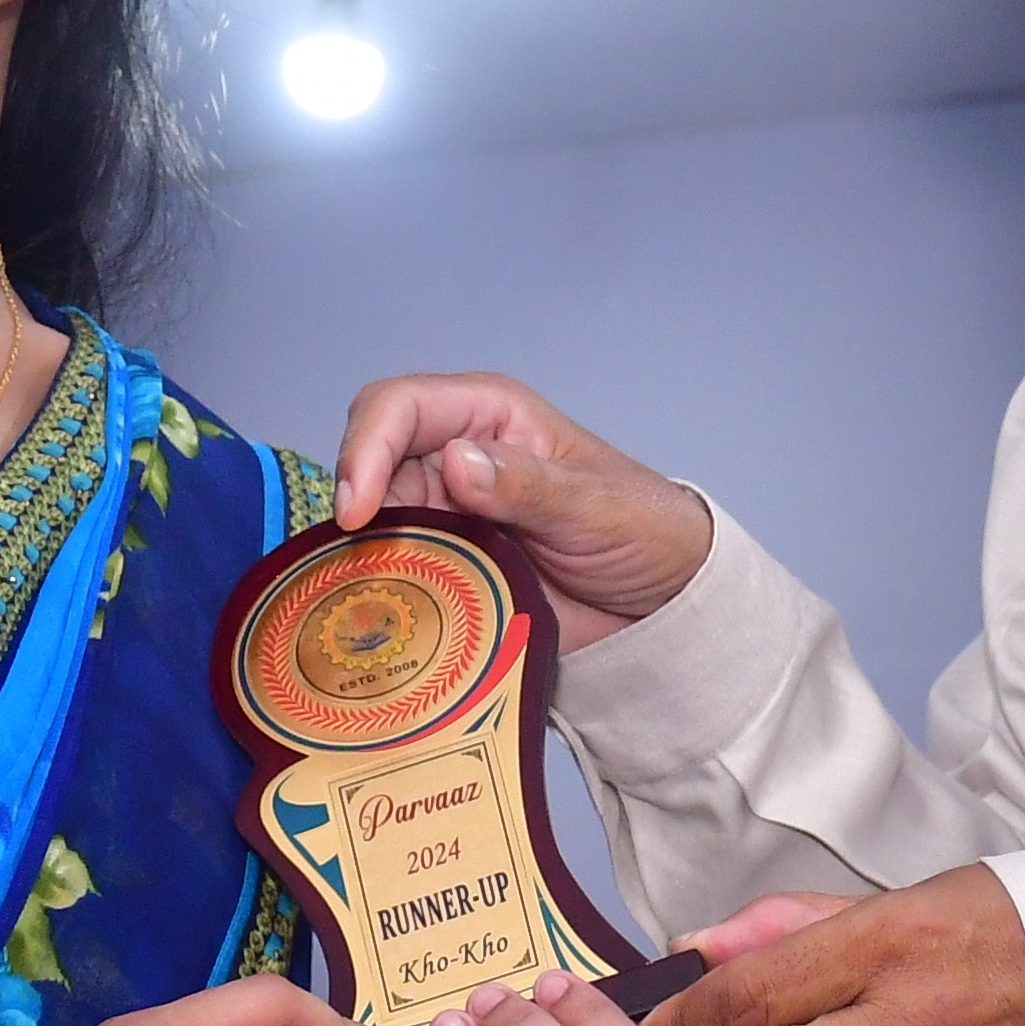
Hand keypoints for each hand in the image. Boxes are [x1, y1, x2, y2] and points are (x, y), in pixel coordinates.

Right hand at [330, 374, 711, 644]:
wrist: (667, 600)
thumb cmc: (645, 530)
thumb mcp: (596, 507)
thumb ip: (528, 486)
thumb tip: (454, 462)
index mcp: (489, 415)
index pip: (399, 407)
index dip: (367, 448)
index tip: (358, 511)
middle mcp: (456, 456)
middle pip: (372, 466)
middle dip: (357, 511)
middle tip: (357, 565)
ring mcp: (449, 514)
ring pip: (376, 526)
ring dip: (367, 558)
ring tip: (369, 599)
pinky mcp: (449, 565)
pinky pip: (397, 573)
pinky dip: (386, 592)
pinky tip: (386, 619)